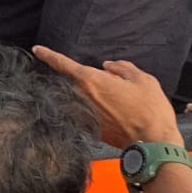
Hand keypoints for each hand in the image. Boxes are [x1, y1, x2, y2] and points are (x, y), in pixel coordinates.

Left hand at [34, 46, 181, 148]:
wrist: (154, 142)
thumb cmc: (151, 110)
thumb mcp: (143, 79)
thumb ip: (123, 68)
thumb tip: (109, 66)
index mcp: (92, 81)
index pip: (63, 64)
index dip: (49, 55)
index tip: (37, 50)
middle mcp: (82, 98)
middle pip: (73, 82)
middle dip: (85, 80)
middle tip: (111, 87)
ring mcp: (84, 115)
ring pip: (79, 99)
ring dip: (89, 97)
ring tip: (116, 103)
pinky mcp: (90, 129)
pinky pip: (86, 113)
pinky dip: (93, 110)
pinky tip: (113, 115)